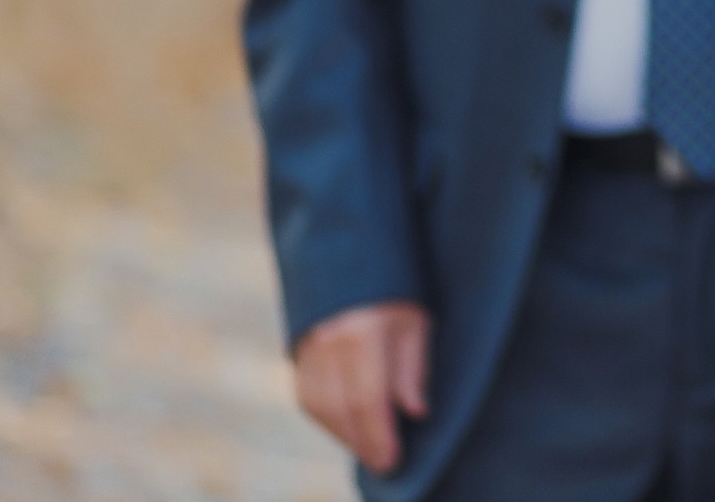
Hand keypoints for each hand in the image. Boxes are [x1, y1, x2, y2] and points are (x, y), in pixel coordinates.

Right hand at [292, 301, 429, 474]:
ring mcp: (307, 345)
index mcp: (361, 330)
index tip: (392, 461)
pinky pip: (307, 396)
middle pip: (339, 409)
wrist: (352, 251)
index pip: (367, 398)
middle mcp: (327, 341)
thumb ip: (413, 367)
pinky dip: (327, 419)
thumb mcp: (416, 319)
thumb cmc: (396, 287)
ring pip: (318, 406)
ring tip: (370, 449)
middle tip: (384, 464)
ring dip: (344, 434)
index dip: (379, 435)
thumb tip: (415, 413)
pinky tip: (349, 429)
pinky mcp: (298, 350)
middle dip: (362, 443)